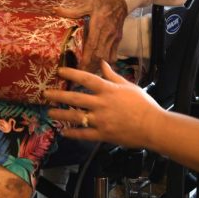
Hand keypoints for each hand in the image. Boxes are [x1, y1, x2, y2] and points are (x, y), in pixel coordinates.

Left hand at [46, 62, 162, 147]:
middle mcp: (101, 104)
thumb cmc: (143, 104)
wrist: (153, 126)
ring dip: (61, 114)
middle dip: (58, 95)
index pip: (86, 78)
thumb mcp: (128, 86)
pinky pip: (84, 134)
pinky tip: (64, 132)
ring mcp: (101, 120)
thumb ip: (113, 75)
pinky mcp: (103, 134)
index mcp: (108, 90)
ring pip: (76, 116)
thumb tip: (103, 63)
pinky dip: (73, 133)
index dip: (72, 73)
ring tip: (50, 112)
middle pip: (75, 97)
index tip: (59, 71)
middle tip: (45, 94)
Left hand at [55, 0, 127, 70]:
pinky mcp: (118, 38)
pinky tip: (101, 65)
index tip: (79, 68)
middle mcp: (107, 34)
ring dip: (99, 66)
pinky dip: (108, 61)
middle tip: (80, 75)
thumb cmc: (102, 0)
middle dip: (91, 67)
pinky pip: (115, 53)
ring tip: (89, 73)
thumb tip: (56, 11)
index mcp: (98, 25)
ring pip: (108, 57)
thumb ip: (72, 11)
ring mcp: (114, 37)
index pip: (92, 46)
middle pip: (100, 56)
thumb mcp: (87, 4)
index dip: (86, 59)